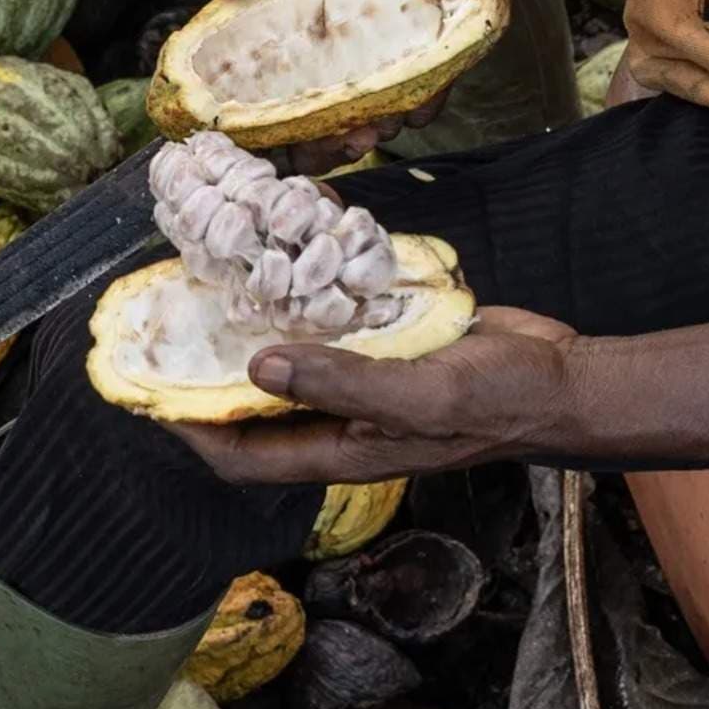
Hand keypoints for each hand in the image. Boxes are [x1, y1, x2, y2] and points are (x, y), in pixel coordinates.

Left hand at [167, 308, 579, 485]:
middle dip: (207, 373)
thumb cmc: (499, 402)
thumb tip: (258, 366)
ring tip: (210, 281)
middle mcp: (341, 418)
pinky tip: (286, 252)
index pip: (242, 456)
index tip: (145, 394)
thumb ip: (342, 383)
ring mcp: (361, 380)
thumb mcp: (420, 395)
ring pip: (287, 358)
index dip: (190, 431)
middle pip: (254, 405)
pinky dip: (305, 291)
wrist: (563, 376)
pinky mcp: (383, 343)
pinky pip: (328, 321)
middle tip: (167, 324)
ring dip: (251, 325)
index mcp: (341, 449)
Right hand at [222, 0, 457, 172]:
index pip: (254, 105)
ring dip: (365, 138)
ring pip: (359, 135)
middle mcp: (319, 77)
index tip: (265, 137)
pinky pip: (413, 112)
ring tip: (373, 126)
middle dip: (319, 152)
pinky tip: (417, 97)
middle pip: (305, 139)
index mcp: (279, 50)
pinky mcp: (415, 81)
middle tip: (336, 140)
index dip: (253, 132)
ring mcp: (367, 83)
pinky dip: (414, 112)